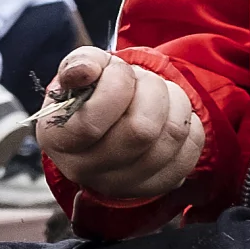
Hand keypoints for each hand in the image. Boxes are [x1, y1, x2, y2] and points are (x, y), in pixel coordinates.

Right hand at [35, 46, 205, 202]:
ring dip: (174, 100)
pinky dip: (189, 122)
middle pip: (141, 132)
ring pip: (172, 136)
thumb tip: (85, 71)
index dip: (115, 86)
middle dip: (151, 89)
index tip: (117, 70)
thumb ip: (78, 64)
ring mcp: (123, 184)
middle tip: (144, 79)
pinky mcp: (157, 185)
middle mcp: (87, 170)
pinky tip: (170, 115)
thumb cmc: (90, 93)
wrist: (107, 121)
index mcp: (58, 141)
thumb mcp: (78, 72)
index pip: (91, 124)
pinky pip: (191, 149)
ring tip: (159, 92)